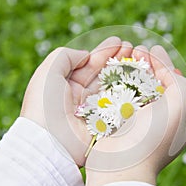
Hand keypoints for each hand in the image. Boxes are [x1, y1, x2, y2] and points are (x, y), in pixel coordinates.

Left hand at [20, 36, 128, 165]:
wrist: (49, 142)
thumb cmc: (45, 105)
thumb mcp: (48, 71)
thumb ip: (65, 56)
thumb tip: (86, 55)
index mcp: (66, 84)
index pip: (89, 64)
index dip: (103, 52)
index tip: (118, 42)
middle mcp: (81, 96)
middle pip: (103, 74)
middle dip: (117, 60)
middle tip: (132, 48)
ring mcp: (94, 110)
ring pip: (113, 88)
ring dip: (125, 74)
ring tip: (138, 59)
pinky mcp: (104, 123)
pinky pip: (119, 105)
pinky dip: (129, 93)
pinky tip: (139, 81)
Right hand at [84, 45, 185, 185]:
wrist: (119, 168)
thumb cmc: (150, 139)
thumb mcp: (177, 109)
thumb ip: (182, 86)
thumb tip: (170, 69)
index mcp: (174, 119)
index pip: (172, 85)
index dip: (164, 65)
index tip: (153, 50)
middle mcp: (156, 120)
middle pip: (152, 85)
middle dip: (146, 65)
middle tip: (137, 49)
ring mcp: (135, 122)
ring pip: (134, 89)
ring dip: (130, 70)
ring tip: (124, 55)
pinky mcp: (116, 123)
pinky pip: (118, 97)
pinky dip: (116, 82)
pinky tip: (112, 70)